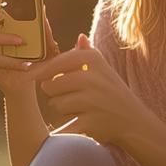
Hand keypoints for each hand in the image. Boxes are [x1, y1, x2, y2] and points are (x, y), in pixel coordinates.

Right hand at [0, 0, 58, 95]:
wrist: (34, 81)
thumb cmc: (39, 60)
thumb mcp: (47, 45)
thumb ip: (45, 30)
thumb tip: (42, 9)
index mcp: (4, 26)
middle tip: (0, 17)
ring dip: (0, 38)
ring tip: (20, 41)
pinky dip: (9, 61)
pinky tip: (24, 64)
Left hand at [24, 32, 146, 144]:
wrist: (135, 122)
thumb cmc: (113, 94)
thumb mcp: (104, 70)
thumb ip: (88, 54)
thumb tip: (80, 37)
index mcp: (93, 60)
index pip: (56, 62)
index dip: (41, 70)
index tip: (30, 74)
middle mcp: (92, 78)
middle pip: (51, 85)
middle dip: (55, 93)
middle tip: (71, 97)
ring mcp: (91, 101)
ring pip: (56, 104)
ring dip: (63, 110)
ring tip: (80, 110)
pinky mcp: (90, 122)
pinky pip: (64, 124)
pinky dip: (65, 129)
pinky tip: (76, 126)